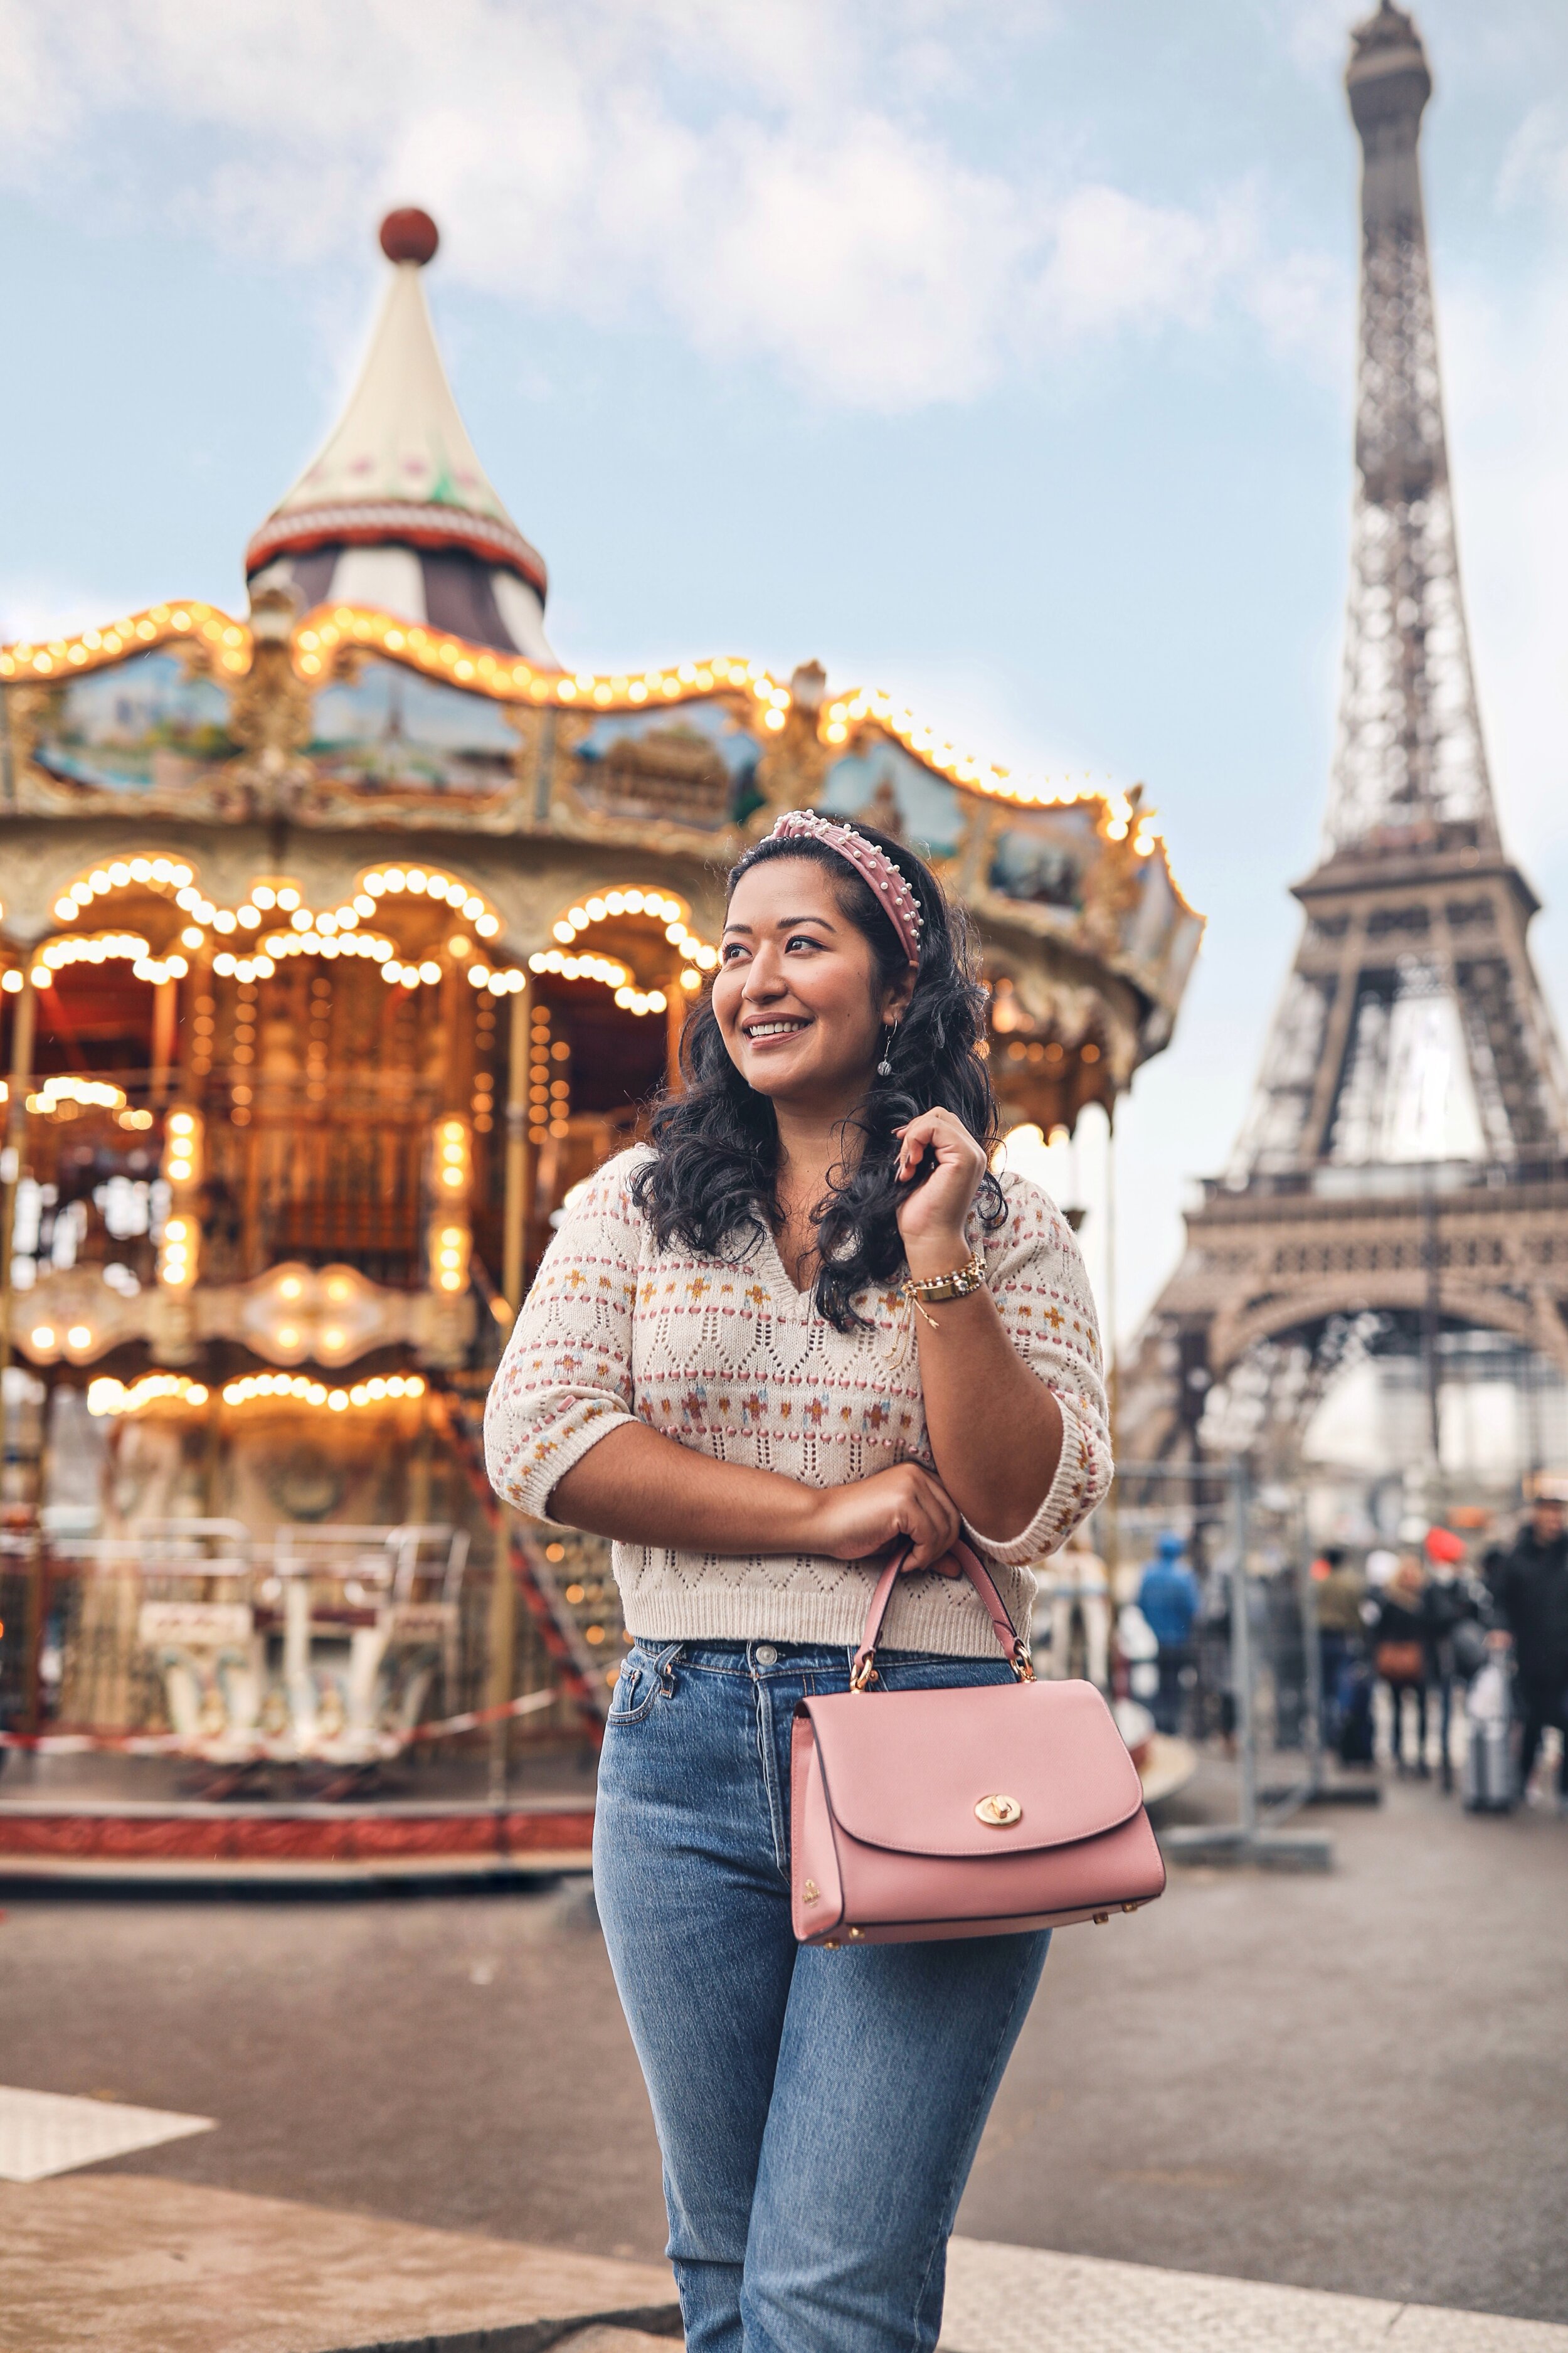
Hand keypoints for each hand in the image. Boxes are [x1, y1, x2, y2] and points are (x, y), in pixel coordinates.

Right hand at [801, 1462, 962, 1575]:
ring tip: (907, 1561)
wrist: (821, 1522)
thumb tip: (959, 1569)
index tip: (927, 1555)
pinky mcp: (903, 1501)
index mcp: (919, 1475)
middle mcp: (918, 1474)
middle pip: (955, 1518)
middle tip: (918, 1562)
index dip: (947, 1537)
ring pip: (946, 1529)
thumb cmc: (856, 1529)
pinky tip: (902, 1561)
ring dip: (930, 1555)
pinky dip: (920, 1557)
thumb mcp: (901, 1539)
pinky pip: (930, 1536)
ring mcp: (911, 1484)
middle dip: (942, 1548)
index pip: (955, 1508)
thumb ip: (930, 1548)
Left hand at [893, 1107, 986, 1276]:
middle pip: (940, 1115)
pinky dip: (915, 1141)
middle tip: (905, 1162)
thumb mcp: (918, 1172)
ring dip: (913, 1138)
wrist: (929, 1240)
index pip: (941, 1122)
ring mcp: (972, 1154)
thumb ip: (920, 1150)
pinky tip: (911, 1165)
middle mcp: (974, 1152)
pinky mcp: (964, 1158)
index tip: (904, 1158)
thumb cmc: (921, 1214)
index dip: (917, 1132)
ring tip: (908, 1166)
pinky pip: (935, 1127)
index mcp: (965, 1156)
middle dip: (914, 1132)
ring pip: (937, 1117)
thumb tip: (903, 1131)